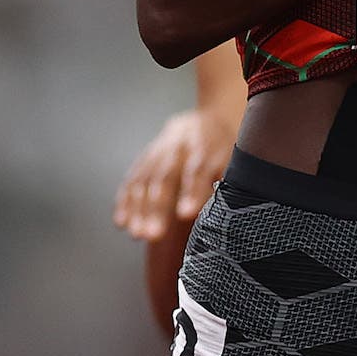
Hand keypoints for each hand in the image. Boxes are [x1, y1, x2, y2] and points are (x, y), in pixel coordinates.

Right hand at [113, 109, 232, 240]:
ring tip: (136, 234)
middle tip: (153, 234)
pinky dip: (125, 200)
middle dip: (157, 206)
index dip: (192, 192)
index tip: (186, 214)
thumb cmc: (224, 150)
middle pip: (165, 177)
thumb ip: (230, 183)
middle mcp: (178, 147)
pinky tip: (121, 222)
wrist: (206, 121)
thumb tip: (230, 214)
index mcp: (206, 147)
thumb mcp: (235, 161)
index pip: (198, 169)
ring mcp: (158, 152)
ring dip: (138, 208)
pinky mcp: (145, 160)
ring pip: (145, 179)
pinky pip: (132, 179)